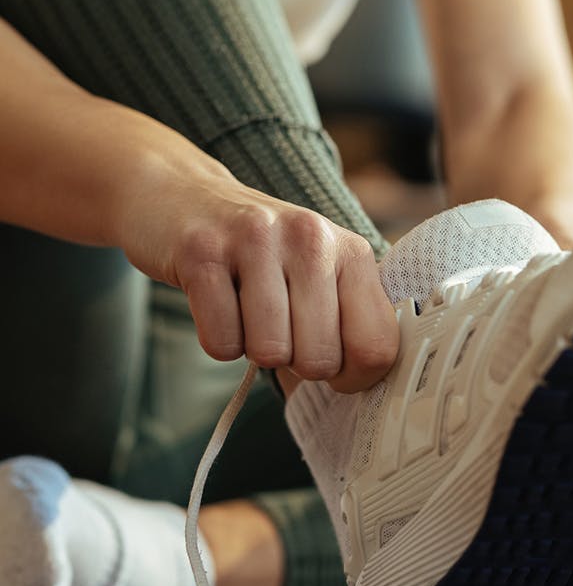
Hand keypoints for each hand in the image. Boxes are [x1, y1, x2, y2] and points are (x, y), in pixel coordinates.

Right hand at [119, 160, 398, 393]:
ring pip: (269, 352)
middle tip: (280, 326)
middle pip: (319, 359)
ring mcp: (256, 240)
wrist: (182, 197)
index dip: (353, 378)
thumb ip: (352, 321)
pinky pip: (221, 342)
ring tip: (247, 309)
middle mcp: (310, 238)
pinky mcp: (202, 251)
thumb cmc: (263, 253)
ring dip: (253, 348)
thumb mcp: (321, 272)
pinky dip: (217, 340)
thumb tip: (367, 388)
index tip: (332, 367)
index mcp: (351, 250)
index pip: (376, 347)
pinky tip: (218, 302)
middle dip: (295, 363)